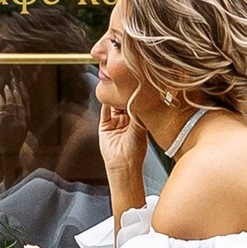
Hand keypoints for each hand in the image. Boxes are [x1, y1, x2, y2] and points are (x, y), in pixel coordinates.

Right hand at [97, 83, 145, 206]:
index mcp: (138, 121)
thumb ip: (139, 112)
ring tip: (116, 87)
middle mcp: (127, 121)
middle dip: (125, 95)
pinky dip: (105, 104)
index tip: (137, 85)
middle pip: (125, 103)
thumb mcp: (141, 127)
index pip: (137, 104)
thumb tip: (142, 98)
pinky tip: (107, 96)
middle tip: (125, 83)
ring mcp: (115, 123)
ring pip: (114, 106)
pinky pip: (104, 112)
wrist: (123, 164)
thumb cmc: (135, 150)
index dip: (137, 96)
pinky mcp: (105, 125)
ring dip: (115, 98)